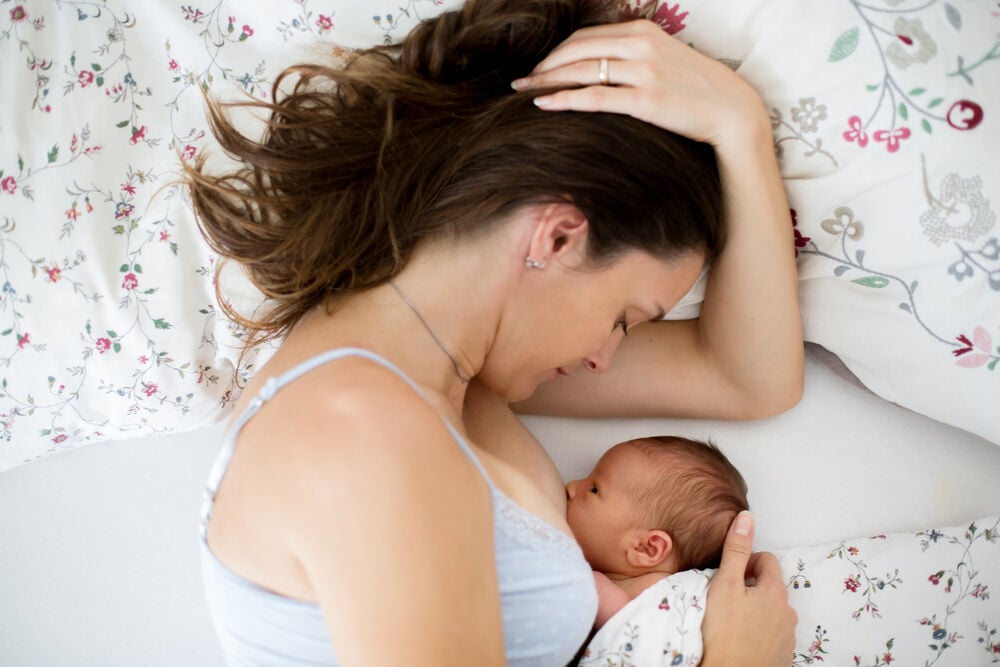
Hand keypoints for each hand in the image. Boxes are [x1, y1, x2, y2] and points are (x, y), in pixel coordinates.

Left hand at [512, 20, 766, 149]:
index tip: (538, 67)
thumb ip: (634, 54)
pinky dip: (565, 100)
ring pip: (581, 71)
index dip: (556, 52)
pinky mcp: (645, 101)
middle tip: (522, 82)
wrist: (732, 112)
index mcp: (643, 31)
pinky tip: (544, 105)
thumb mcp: (666, 57)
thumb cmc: (698, 89)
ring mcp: (643, 72)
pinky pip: (595, 97)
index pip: (586, 36)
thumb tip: (600, 63)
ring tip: (524, 94)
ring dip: (547, 82)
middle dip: (545, 66)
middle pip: (577, 50)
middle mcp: (641, 46)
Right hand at [701, 512, 796, 666]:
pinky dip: (758, 632)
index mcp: (775, 591)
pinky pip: (772, 633)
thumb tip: (746, 517)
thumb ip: (736, 550)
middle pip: (769, 586)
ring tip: (732, 621)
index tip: (728, 577)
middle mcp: (787, 611)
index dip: (744, 563)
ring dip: (755, 610)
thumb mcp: (724, 584)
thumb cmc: (724, 632)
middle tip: (725, 599)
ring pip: (771, 611)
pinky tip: (741, 639)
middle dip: (750, 587)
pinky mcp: (783, 655)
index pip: (766, 559)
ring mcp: (787, 636)